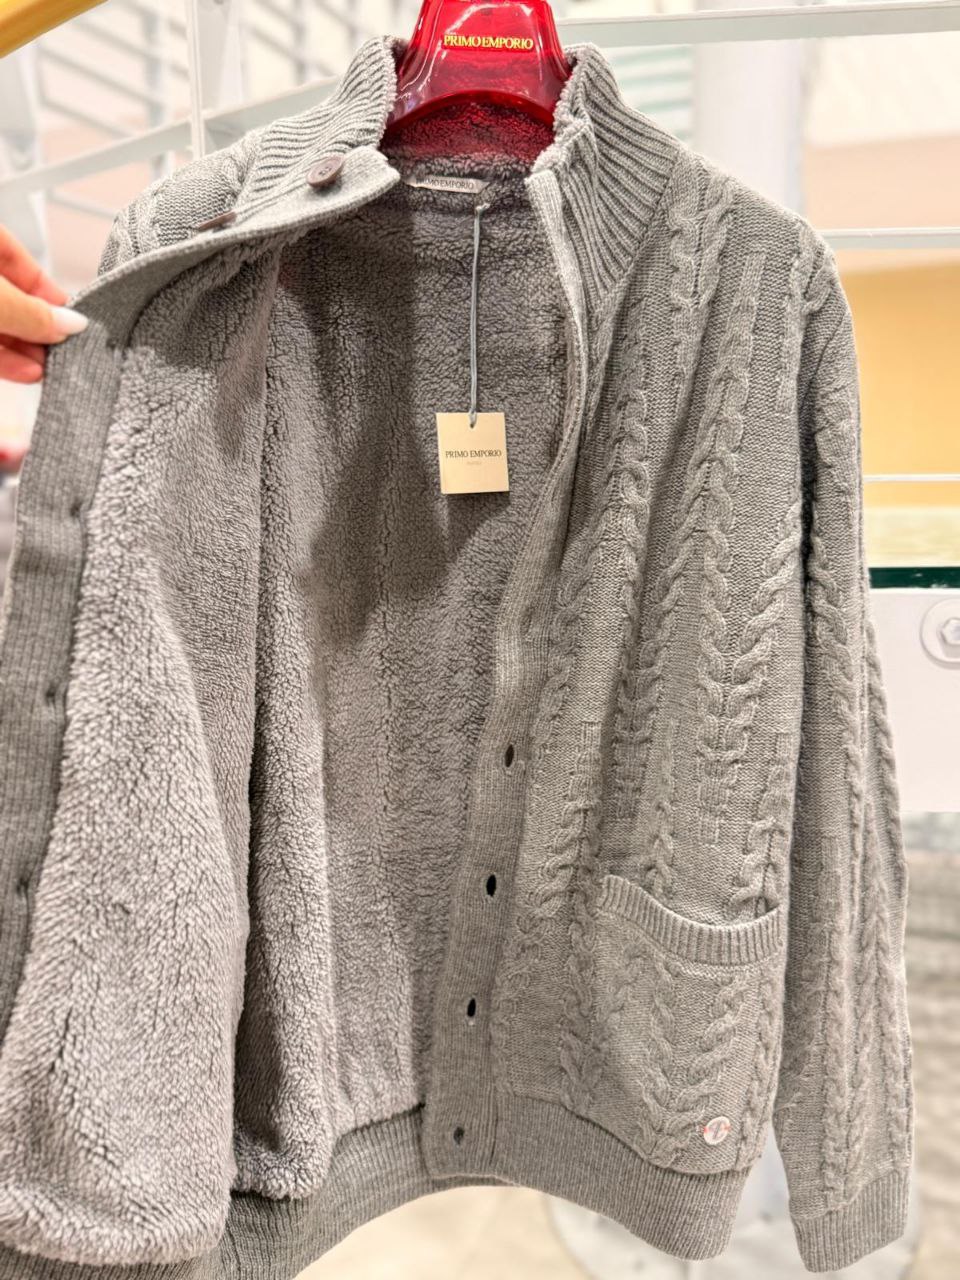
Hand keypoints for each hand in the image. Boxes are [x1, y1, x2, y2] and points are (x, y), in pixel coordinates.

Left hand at [0, 223, 87, 385]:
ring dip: (25, 349)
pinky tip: (26, 372)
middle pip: (11, 298)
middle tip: (64, 351)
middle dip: (39, 329)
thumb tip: (71, 323)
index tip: (74, 320)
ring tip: (48, 370)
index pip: (21, 261)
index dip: (49, 293)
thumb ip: (33, 313)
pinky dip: (4, 358)